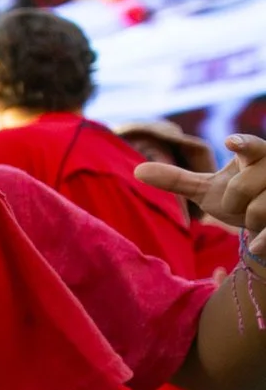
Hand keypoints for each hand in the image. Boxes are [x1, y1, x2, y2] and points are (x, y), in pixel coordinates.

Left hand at [137, 134, 265, 250]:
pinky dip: (263, 241)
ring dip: (250, 218)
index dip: (243, 144)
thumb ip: (178, 180)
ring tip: (257, 214)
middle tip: (240, 203)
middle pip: (243, 187)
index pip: (252, 146)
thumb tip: (137, 170)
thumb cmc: (239, 199)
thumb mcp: (208, 190)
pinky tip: (256, 247)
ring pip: (260, 209)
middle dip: (233, 200)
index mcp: (256, 156)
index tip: (229, 142)